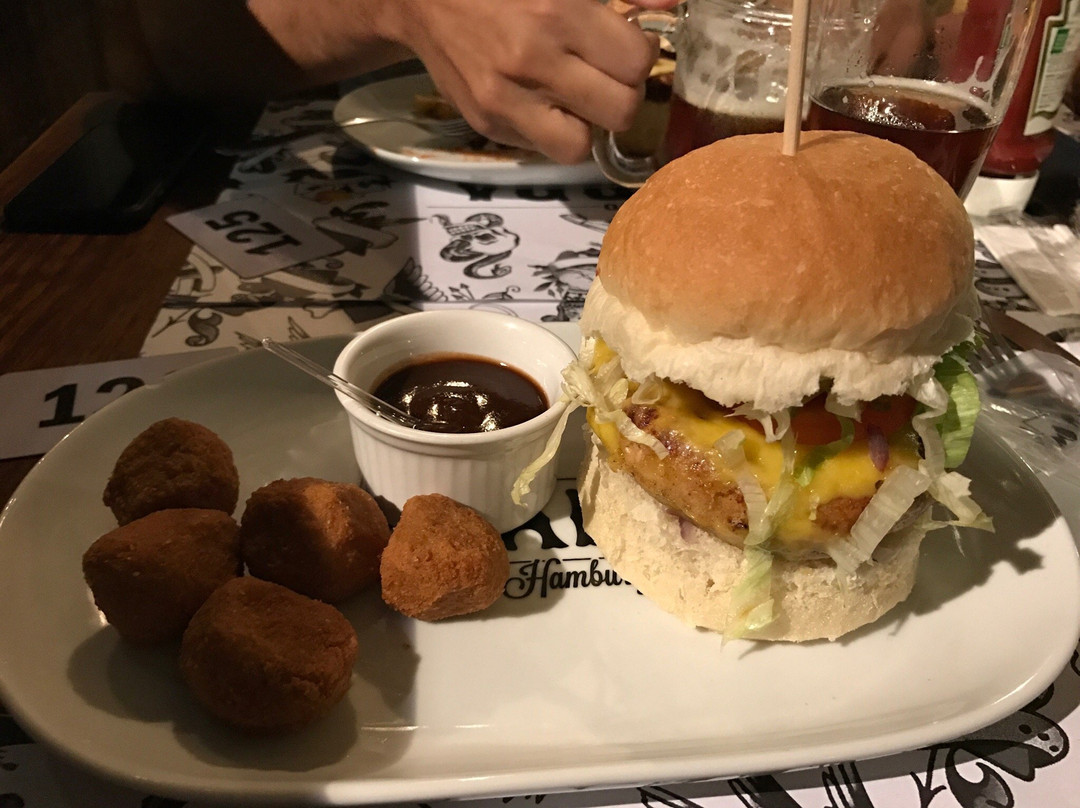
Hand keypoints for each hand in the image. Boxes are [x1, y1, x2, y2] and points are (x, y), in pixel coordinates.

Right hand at [379, 0, 679, 163]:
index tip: (626, 44)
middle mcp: (532, 63)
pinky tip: (541, 101)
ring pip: (580, 146)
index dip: (640, 55)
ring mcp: (505, 101)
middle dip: (622, 93)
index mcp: (556, 14)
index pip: (635, 63)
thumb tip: (666, 4)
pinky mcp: (486, 124)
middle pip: (620, 111)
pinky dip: (551, 130)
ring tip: (577, 97)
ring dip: (587, 124)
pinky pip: (541, 148)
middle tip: (607, 75)